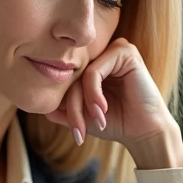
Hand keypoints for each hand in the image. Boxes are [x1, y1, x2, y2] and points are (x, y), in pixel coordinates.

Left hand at [45, 38, 182, 168]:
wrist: (144, 132)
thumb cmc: (117, 123)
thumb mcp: (83, 116)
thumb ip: (61, 109)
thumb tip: (37, 106)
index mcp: (93, 65)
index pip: (67, 79)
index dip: (65, 106)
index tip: (75, 132)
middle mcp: (103, 54)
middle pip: (72, 77)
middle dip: (73, 108)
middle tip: (79, 131)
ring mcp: (114, 50)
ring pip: (81, 75)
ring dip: (83, 103)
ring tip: (95, 122)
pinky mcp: (124, 52)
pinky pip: (94, 72)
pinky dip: (93, 94)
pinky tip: (102, 110)